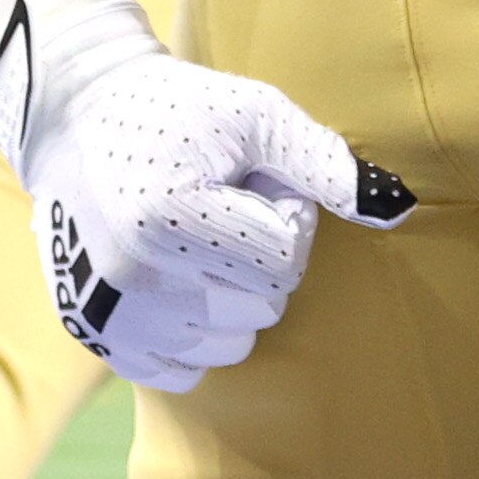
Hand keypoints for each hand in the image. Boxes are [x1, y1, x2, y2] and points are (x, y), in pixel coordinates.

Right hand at [9, 0, 406, 393]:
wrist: (81, 116)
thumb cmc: (181, 108)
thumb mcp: (257, 113)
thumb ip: (325, 165)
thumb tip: (397, 211)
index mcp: (168, 219)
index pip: (282, 261)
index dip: (286, 217)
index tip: (256, 183)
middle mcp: (134, 279)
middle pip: (261, 307)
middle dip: (261, 257)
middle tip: (226, 207)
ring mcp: (111, 317)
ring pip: (231, 344)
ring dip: (233, 296)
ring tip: (198, 237)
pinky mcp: (98, 338)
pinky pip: (185, 370)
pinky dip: (197, 333)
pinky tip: (180, 280)